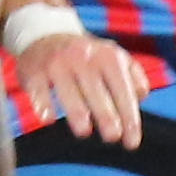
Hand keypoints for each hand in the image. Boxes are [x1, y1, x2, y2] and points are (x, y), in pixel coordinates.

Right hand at [13, 32, 147, 148]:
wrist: (46, 35)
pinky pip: (38, 88)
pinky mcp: (34, 71)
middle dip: (106, 114)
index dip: (129, 116)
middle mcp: (83, 57)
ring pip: (68, 90)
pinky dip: (43, 103)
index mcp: (108, 57)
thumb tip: (142, 97)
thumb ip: (134, 77)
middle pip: (96, 90)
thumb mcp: (114, 58)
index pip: (122, 89)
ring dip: (76, 111)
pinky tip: (48, 119)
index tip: (131, 141)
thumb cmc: (87, 56)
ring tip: (84, 131)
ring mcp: (58, 63)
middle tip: (112, 136)